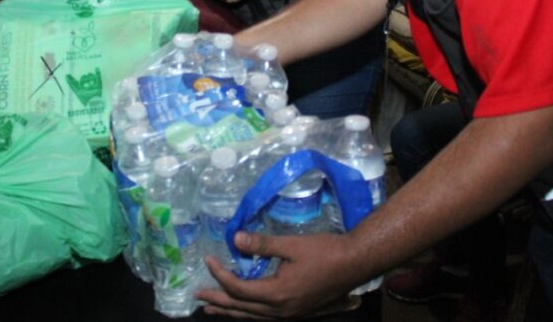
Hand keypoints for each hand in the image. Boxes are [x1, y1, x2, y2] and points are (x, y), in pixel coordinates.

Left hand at [197, 231, 358, 318]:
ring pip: (252, 316)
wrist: (354, 264)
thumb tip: (235, 238)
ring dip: (231, 311)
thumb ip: (262, 244)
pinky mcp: (296, 312)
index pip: (238, 288)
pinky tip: (244, 309)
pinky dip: (248, 312)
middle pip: (241, 308)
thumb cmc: (324, 252)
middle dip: (218, 301)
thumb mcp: (291, 245)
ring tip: (212, 310)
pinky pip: (264, 316)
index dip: (220, 274)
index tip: (209, 259)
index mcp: (276, 294)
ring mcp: (289, 314)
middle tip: (197, 297)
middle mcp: (280, 310)